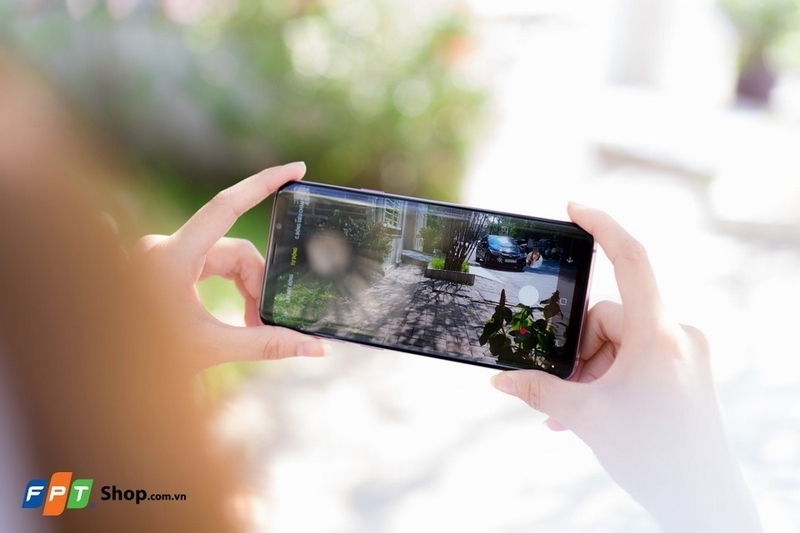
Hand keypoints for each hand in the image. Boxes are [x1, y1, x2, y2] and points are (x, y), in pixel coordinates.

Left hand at [135, 162, 328, 371]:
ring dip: (245, 289)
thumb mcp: (213, 347)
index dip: (264, 183)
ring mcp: (164, 254)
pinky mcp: (166, 263)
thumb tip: (316, 347)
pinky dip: (230, 287)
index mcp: (172, 257)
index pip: (226, 206)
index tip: (296, 168)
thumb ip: (267, 344)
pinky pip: (211, 264)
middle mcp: (165, 247)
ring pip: (225, 258)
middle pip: (234, 250)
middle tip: (265, 321)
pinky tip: (240, 314)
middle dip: (257, 284)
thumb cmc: (149, 360)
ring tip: (252, 325)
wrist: (110, 370)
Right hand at [491, 204, 760, 531]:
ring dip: (589, 374)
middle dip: (577, 353)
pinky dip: (608, 380)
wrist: (705, 504)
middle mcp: (676, 335)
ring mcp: (682, 354)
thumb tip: (501, 379)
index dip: (602, 225)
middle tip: (562, 393)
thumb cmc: (656, 457)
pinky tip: (589, 415)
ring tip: (572, 417)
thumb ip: (540, 392)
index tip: (574, 208)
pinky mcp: (682, 372)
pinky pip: (634, 361)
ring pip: (617, 343)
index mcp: (658, 334)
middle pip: (607, 318)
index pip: (632, 259)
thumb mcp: (587, 418)